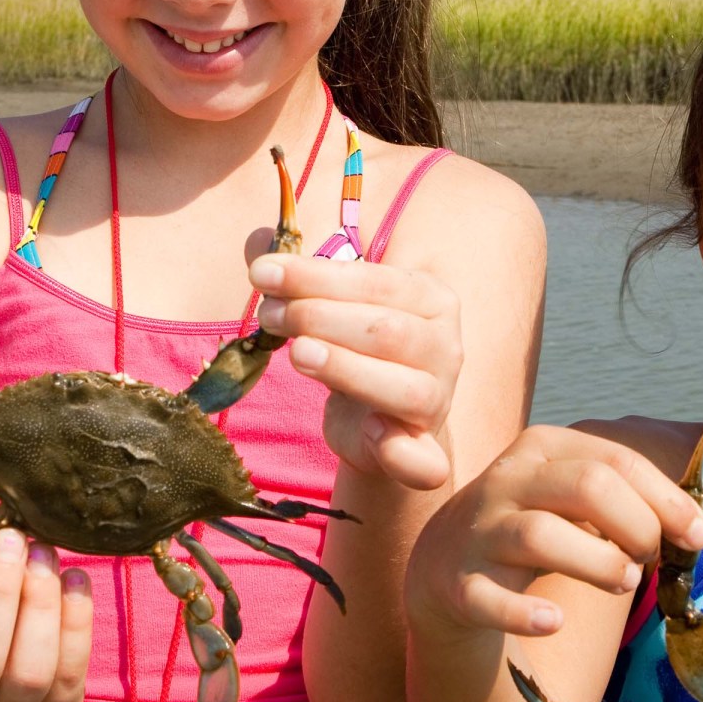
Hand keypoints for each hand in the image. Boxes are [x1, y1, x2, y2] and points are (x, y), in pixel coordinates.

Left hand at [251, 252, 462, 489]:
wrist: (379, 424)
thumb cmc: (355, 352)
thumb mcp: (330, 310)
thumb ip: (297, 278)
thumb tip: (257, 241)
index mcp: (428, 298)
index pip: (373, 280)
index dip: (315, 275)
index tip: (262, 273)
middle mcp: (445, 345)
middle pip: (386, 329)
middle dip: (320, 317)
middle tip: (269, 315)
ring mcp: (440, 398)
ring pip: (404, 386)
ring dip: (348, 369)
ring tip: (298, 353)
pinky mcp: (426, 449)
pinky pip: (427, 460)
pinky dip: (404, 453)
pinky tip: (373, 434)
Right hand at [405, 425, 702, 637]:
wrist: (443, 568)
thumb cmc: (534, 529)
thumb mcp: (586, 507)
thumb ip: (650, 505)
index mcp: (544, 449)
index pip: (616, 462)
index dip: (668, 500)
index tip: (700, 536)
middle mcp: (507, 480)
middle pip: (585, 487)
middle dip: (636, 524)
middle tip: (652, 558)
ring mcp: (477, 531)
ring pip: (540, 535)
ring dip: (597, 562)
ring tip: (625, 583)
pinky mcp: (456, 584)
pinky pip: (489, 598)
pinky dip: (524, 613)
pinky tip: (557, 622)